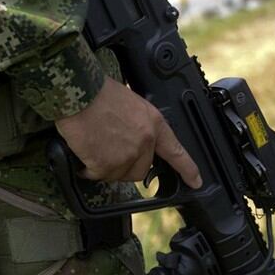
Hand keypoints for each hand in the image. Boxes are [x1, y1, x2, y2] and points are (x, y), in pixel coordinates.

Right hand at [55, 77, 202, 187]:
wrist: (79, 94)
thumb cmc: (99, 93)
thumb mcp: (130, 103)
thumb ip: (138, 125)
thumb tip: (131, 139)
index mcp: (153, 123)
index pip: (175, 152)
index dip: (187, 169)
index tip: (195, 182)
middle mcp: (144, 142)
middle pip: (140, 171)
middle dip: (125, 166)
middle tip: (108, 152)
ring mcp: (126, 155)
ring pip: (117, 175)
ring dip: (104, 167)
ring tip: (92, 146)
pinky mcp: (106, 165)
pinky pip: (97, 175)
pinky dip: (88, 169)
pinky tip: (83, 153)